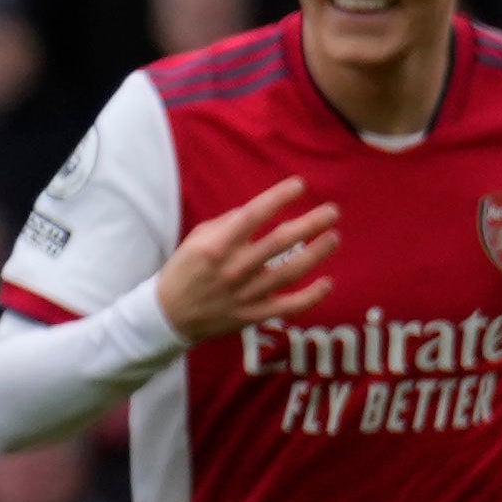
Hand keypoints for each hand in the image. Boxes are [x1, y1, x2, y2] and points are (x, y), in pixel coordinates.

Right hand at [154, 176, 340, 344]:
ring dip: (316, 254)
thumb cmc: (184, 271)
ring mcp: (245, 294)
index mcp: (216, 246)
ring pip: (289, 273)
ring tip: (334, 237)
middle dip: (309, 224)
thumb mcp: (196, 239)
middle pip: (279, 243)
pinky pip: (287, 307)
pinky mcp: (252, 315)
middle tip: (332, 212)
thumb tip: (259, 210)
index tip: (299, 186)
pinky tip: (327, 283)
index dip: (278, 198)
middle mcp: (233, 269)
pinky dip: (310, 297)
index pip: (253, 216)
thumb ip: (227, 223)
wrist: (168, 316)